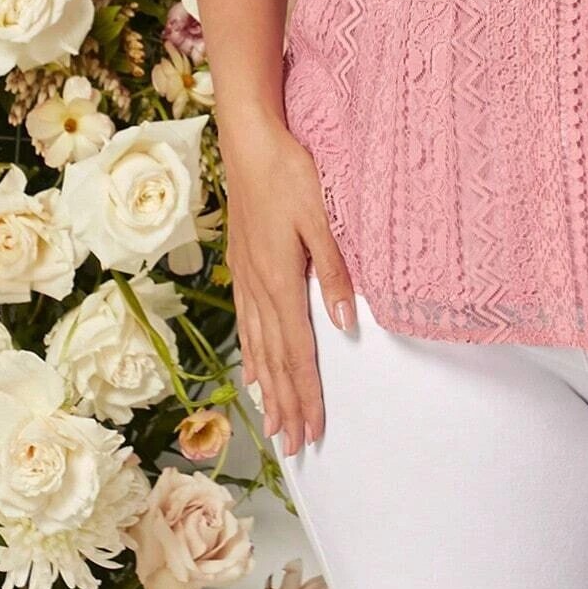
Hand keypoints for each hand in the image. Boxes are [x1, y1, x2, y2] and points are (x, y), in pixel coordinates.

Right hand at [221, 119, 356, 455]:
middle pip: (275, 360)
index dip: (306, 395)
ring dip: (268, 389)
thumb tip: (345, 321)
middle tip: (295, 445)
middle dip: (287, 405)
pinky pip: (247, 324)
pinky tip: (253, 370)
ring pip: (257, 347)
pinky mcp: (242, 266)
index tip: (313, 432)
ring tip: (273, 422)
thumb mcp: (322, 217)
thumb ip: (335, 270)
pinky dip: (252, 355)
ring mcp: (246, 278)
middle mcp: (259, 288)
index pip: (298, 352)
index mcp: (282, 280)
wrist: (249, 143)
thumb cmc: (290, 174)